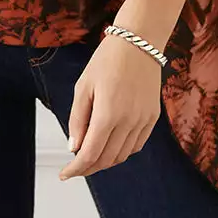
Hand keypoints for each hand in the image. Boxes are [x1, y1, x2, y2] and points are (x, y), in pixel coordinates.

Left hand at [58, 32, 162, 179]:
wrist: (138, 42)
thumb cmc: (107, 60)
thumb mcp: (83, 86)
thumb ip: (78, 119)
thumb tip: (74, 147)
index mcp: (108, 113)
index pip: (90, 154)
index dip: (75, 168)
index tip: (64, 174)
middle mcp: (129, 121)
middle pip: (106, 159)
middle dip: (88, 167)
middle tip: (75, 166)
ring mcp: (143, 120)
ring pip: (123, 156)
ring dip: (105, 161)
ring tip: (91, 155)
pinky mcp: (153, 117)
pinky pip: (137, 145)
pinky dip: (122, 151)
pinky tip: (111, 145)